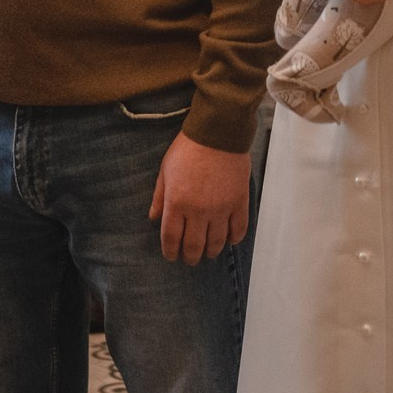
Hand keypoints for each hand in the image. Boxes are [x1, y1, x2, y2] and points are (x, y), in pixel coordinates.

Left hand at [150, 133, 251, 262]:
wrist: (218, 132)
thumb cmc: (188, 148)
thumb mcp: (165, 170)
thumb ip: (159, 196)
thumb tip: (153, 218)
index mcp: (176, 203)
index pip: (172, 238)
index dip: (170, 252)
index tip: (171, 256)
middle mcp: (198, 211)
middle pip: (194, 246)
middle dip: (190, 257)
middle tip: (190, 259)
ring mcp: (221, 208)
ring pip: (216, 243)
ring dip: (211, 252)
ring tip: (208, 253)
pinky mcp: (239, 202)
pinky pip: (238, 229)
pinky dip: (233, 239)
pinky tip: (228, 240)